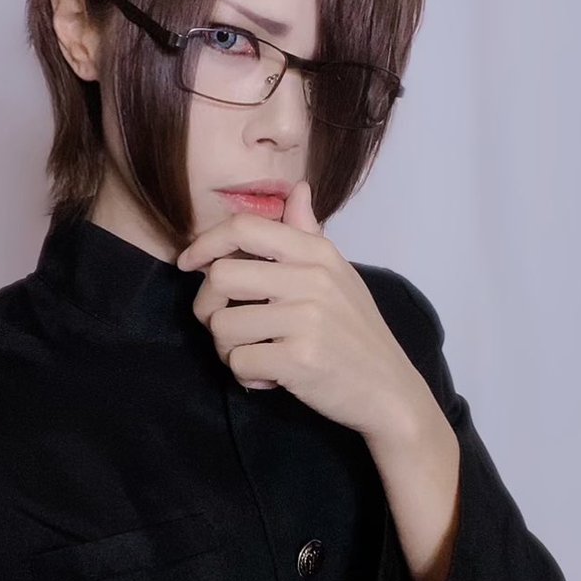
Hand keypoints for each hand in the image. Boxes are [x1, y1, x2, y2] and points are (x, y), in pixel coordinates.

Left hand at [176, 180, 424, 437]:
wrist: (390, 391)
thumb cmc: (357, 334)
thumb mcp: (339, 276)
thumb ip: (309, 234)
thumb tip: (297, 189)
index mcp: (317, 253)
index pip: (244, 227)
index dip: (205, 243)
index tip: (190, 263)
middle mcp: (311, 279)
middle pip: (220, 277)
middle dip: (209, 307)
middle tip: (227, 327)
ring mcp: (305, 319)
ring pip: (223, 325)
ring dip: (228, 349)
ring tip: (257, 355)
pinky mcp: (298, 359)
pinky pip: (239, 362)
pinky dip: (247, 375)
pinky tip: (272, 377)